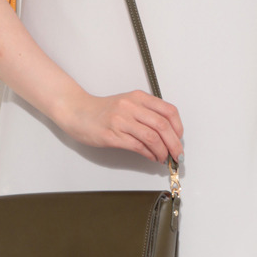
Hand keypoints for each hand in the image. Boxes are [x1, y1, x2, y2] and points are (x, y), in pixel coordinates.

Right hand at [58, 88, 183, 163]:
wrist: (77, 112)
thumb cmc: (103, 110)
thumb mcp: (128, 104)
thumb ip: (147, 114)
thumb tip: (167, 134)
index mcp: (138, 97)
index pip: (168, 111)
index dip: (178, 127)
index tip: (179, 139)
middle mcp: (131, 107)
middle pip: (163, 126)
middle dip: (174, 144)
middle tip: (177, 154)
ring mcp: (121, 120)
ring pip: (152, 137)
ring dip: (162, 151)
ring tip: (164, 158)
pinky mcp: (112, 135)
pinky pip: (138, 146)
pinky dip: (149, 154)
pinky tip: (152, 157)